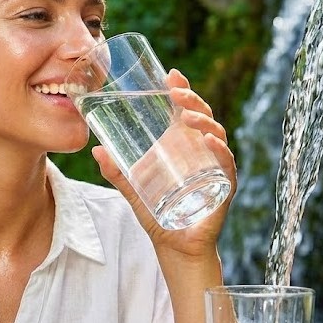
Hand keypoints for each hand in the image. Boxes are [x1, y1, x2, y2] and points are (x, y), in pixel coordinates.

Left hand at [91, 69, 237, 258]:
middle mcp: (202, 153)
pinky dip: (220, 152)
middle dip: (192, 100)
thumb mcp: (133, 190)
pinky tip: (210, 143)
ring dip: (204, 122)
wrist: (174, 247)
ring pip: (216, 136)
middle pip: (203, 117)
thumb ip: (117, 172)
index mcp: (183, 147)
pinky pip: (226, 166)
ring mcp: (214, 168)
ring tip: (188, 116)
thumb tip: (97, 150)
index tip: (171, 75)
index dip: (183, 91)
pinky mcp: (222, 188)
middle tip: (176, 91)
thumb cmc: (158, 215)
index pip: (186, 111)